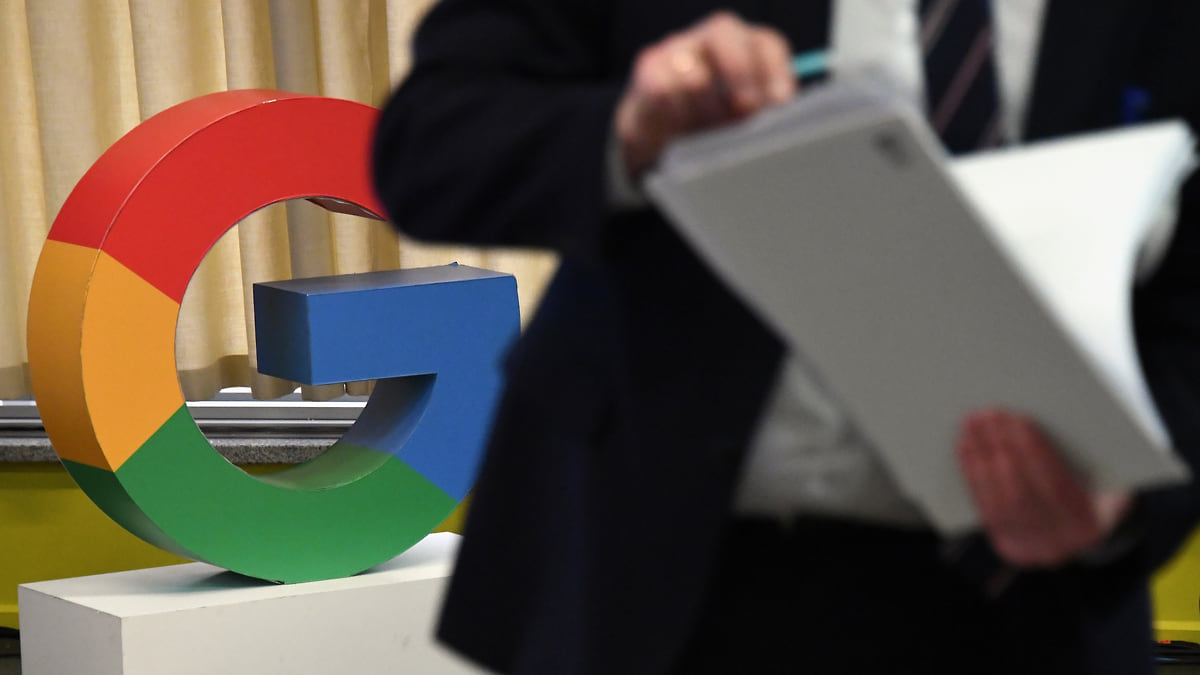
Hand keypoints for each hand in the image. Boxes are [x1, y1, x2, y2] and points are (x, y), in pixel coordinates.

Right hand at [614, 11, 794, 175]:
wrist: (659, 133)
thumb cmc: (711, 119)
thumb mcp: (743, 115)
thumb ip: (761, 108)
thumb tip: (778, 112)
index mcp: (745, 45)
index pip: (764, 43)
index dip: (775, 71)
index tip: (781, 103)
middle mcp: (710, 37)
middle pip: (725, 33)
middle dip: (739, 73)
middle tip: (746, 110)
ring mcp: (677, 49)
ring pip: (695, 74)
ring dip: (707, 111)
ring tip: (710, 132)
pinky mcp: (649, 68)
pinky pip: (664, 92)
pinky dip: (677, 116)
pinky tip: (680, 129)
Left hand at [956, 408, 1132, 567]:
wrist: (1080, 538)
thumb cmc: (1094, 493)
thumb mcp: (1107, 480)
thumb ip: (1097, 459)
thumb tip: (1075, 422)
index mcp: (1088, 524)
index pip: (1056, 485)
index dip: (1034, 451)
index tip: (1017, 419)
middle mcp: (1058, 540)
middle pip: (1021, 492)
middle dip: (1003, 449)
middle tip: (988, 414)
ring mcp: (1029, 545)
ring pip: (998, 499)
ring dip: (981, 456)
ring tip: (973, 423)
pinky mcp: (1005, 542)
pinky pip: (984, 506)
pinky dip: (972, 473)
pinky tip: (966, 446)